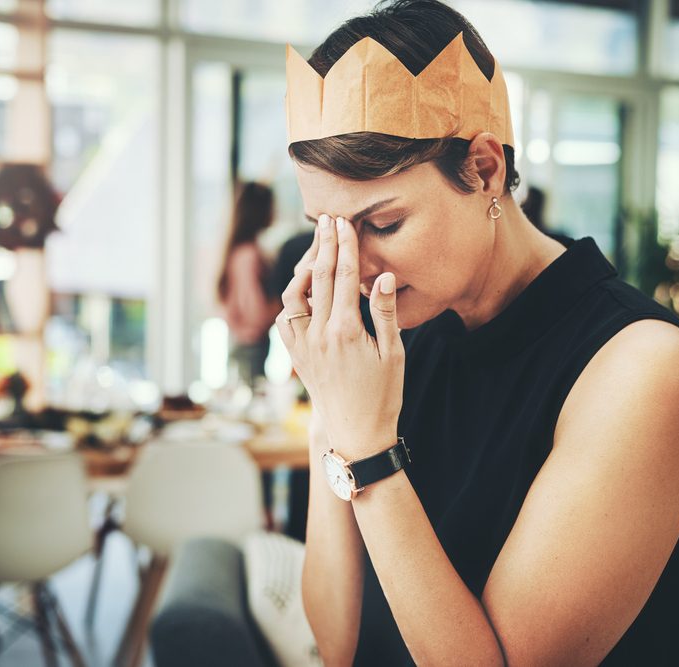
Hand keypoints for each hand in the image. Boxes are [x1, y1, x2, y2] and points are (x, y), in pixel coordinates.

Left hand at [275, 214, 404, 458]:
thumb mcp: (394, 354)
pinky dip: (292, 299)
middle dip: (323, 245)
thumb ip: (386, 313)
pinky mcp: (295, 356)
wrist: (356, 433)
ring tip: (316, 252)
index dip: (344, 246)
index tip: (344, 223)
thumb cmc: (382, 395)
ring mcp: (302, 346)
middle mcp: (318, 335)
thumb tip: (383, 276)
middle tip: (326, 220)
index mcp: (345, 331)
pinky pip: (285, 320)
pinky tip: (304, 290)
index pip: (344, 277)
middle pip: (318, 278)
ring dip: (303, 270)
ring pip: (293, 296)